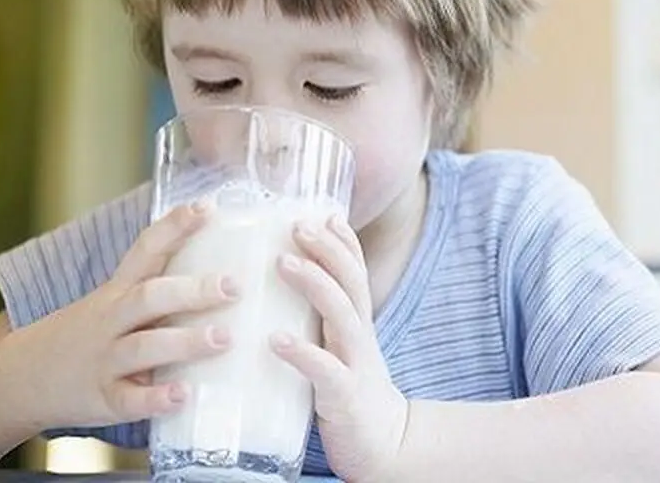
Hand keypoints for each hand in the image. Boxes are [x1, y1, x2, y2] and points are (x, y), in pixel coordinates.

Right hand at [11, 203, 236, 429]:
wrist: (19, 379)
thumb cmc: (84, 337)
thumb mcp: (111, 305)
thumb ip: (155, 292)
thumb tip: (220, 271)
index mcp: (116, 292)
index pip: (145, 251)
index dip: (174, 227)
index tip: (206, 207)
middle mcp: (110, 321)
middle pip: (148, 297)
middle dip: (191, 290)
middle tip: (234, 286)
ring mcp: (104, 361)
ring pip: (144, 347)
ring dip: (184, 342)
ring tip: (222, 338)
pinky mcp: (102, 399)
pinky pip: (130, 400)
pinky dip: (156, 398)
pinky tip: (184, 395)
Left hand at [272, 214, 407, 482]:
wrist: (384, 447)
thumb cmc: (348, 392)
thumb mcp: (338, 347)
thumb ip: (318, 320)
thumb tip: (275, 291)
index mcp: (356, 322)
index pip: (355, 270)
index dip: (342, 240)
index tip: (321, 211)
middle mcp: (360, 335)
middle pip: (351, 281)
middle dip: (327, 249)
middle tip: (296, 224)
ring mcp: (355, 364)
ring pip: (342, 314)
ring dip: (315, 284)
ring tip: (282, 263)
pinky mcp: (344, 397)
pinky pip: (324, 370)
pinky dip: (301, 352)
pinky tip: (276, 339)